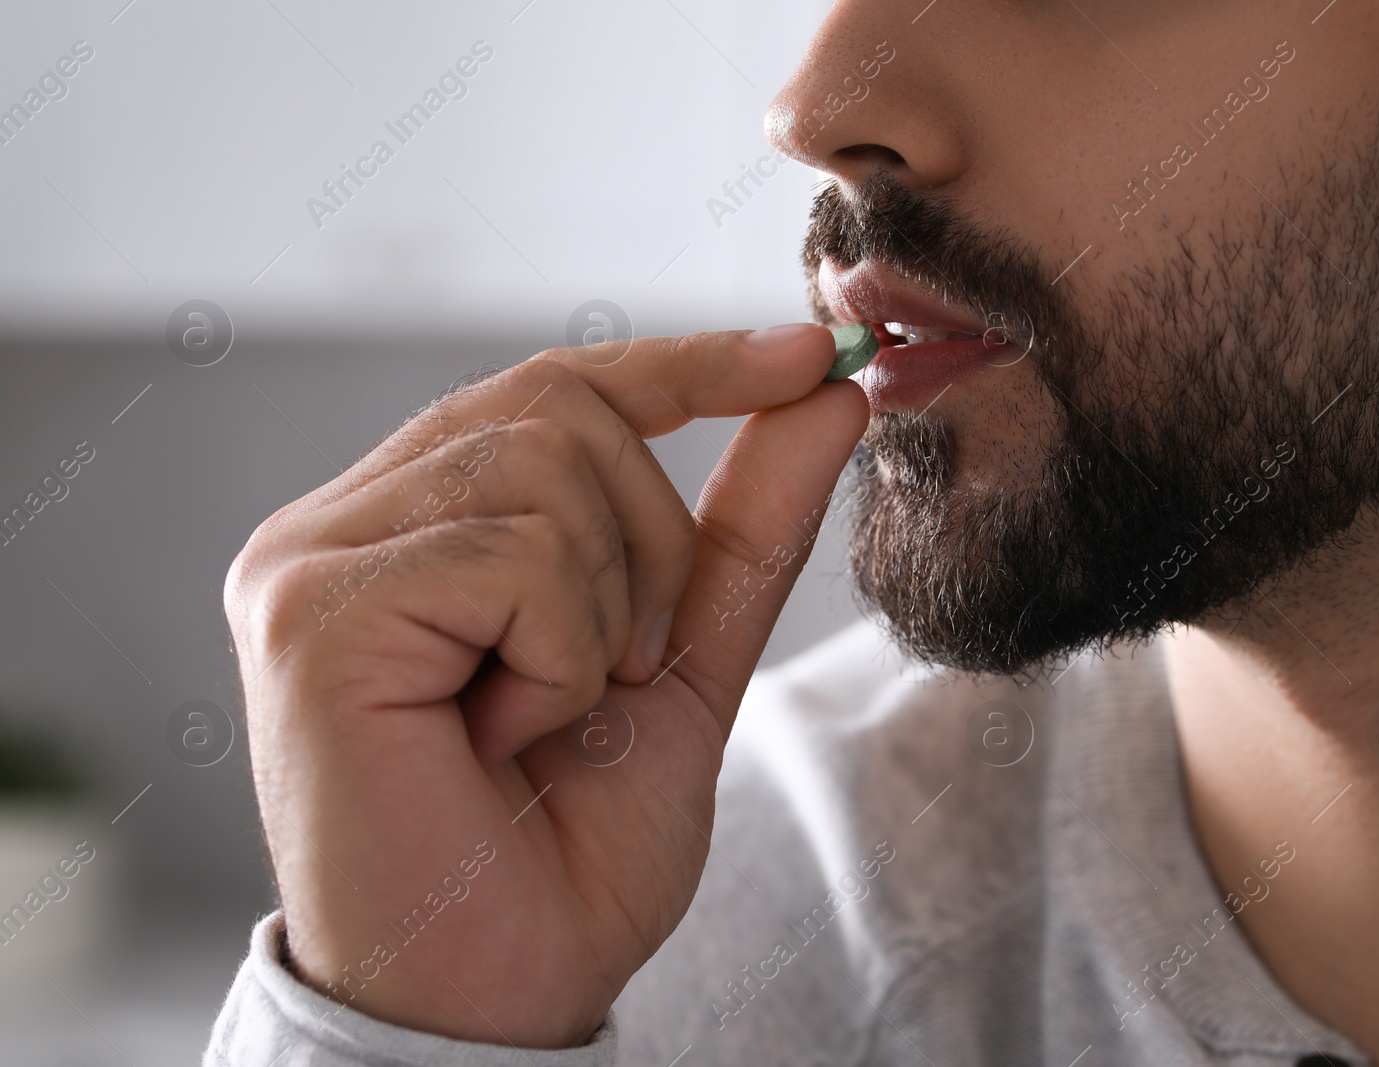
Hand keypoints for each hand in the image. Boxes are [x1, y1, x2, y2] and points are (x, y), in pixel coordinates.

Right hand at [223, 325, 867, 1046]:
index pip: (552, 386)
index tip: (808, 354)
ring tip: (545, 715)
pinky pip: (513, 553)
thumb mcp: (685, 656)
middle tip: (616, 676)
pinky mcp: (308, 611)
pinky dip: (561, 653)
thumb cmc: (571, 841)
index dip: (686, 363)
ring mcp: (307, 560)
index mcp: (412, 525)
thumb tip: (825, 390)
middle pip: (560, 408)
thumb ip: (741, 523)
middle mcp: (339, 523)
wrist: (504, 993)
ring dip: (603, 612)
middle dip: (649, 547)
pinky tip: (500, 736)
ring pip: (543, 469)